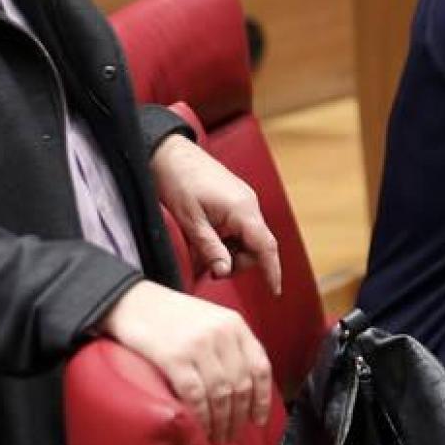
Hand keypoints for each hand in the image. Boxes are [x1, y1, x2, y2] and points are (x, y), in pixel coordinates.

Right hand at [101, 280, 273, 444]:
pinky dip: (201, 416)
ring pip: (221, 394)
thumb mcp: (211, 319)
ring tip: (218, 436)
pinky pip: (195, 395)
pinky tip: (200, 427)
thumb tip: (246, 386)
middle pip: (241, 385)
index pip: (260, 366)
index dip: (262, 398)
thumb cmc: (172, 315)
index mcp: (235, 323)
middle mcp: (221, 333)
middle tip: (233, 434)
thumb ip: (230, 344)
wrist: (134, 300)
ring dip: (221, 422)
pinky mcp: (174, 357)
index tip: (258, 418)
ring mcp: (198, 345)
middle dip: (239, 416)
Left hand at [152, 136, 281, 292]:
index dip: (272, 271)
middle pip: (255, 246)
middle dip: (237, 262)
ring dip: (230, 252)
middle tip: (210, 270)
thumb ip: (210, 249)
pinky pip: (238, 227)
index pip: (266, 247)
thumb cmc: (178, 181)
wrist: (169, 152)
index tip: (275, 292)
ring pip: (246, 238)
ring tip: (203, 253)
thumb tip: (224, 272)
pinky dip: (226, 240)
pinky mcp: (234, 198)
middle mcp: (248, 204)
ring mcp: (242, 200)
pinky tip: (206, 239)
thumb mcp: (191, 221)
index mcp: (242, 210)